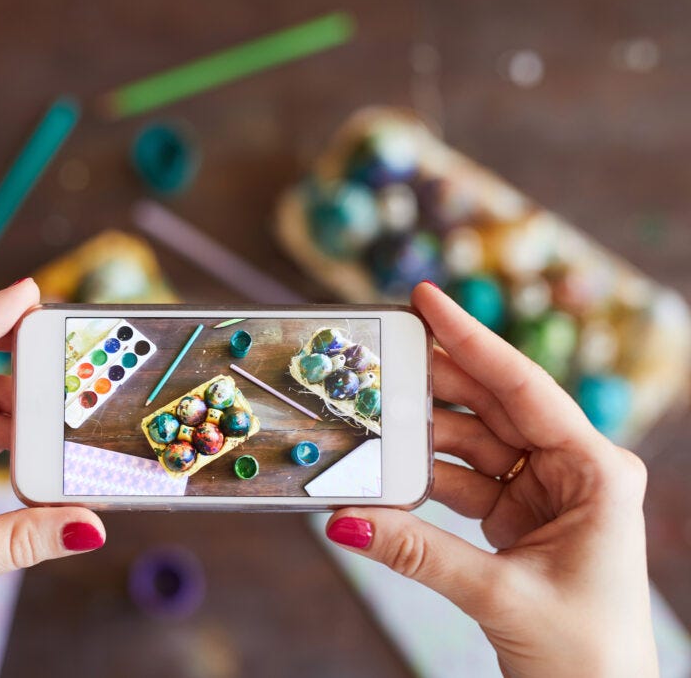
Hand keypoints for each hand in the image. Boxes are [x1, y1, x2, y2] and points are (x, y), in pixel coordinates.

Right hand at [326, 282, 656, 677]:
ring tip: (370, 420)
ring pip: (471, 443)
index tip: (427, 299)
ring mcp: (542, 492)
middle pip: (492, 405)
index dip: (472, 339)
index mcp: (596, 471)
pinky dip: (422, 482)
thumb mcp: (501, 595)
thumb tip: (346, 521)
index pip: (523, 387)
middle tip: (383, 353)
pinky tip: (386, 476)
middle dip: (437, 381)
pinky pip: (460, 482)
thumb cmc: (587, 654)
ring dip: (421, 439)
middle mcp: (571, 470)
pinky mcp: (516, 517)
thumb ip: (419, 553)